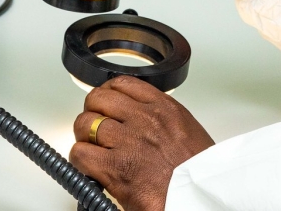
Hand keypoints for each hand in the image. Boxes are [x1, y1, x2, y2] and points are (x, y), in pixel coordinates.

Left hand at [70, 77, 214, 210]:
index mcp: (163, 108)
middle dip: (92, 111)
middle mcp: (144, 119)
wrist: (200, 197)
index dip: (107, 93)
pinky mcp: (116, 168)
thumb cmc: (198, 171)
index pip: (123, 84)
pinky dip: (80, 160)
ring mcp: (128, 142)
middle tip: (94, 127)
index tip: (105, 103)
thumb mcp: (186, 130)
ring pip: (85, 123)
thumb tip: (139, 118)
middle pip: (99, 99)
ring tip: (90, 147)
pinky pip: (81, 153)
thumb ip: (161, 119)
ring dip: (84, 136)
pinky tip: (90, 167)